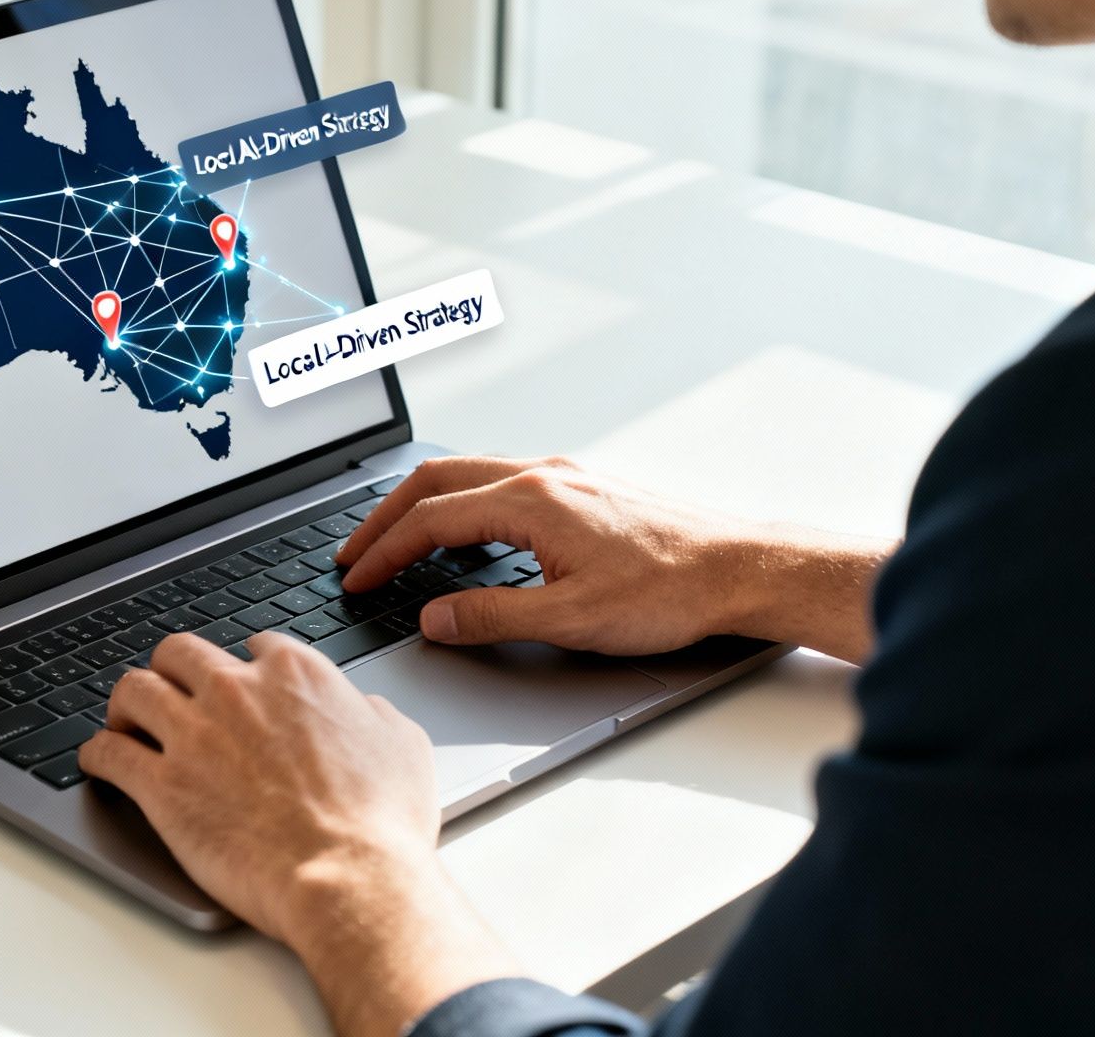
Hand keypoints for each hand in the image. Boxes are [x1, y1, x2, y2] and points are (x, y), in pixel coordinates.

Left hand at [79, 632, 522, 1036]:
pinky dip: (97, 755)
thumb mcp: (402, 745)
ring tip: (124, 722)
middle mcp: (238, 690)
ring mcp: (194, 734)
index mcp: (296, 674)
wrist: (349, 878)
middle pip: (180, 653)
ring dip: (125, 704)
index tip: (238, 682)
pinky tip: (99, 762)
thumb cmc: (381, 823)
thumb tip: (361, 709)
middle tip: (171, 693)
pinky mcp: (161, 785)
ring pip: (133, 689)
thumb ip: (372, 714)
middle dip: (172, 671)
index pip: (254, 644)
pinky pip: (107, 752)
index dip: (243, 665)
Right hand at [338, 456, 889, 662]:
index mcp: (532, 500)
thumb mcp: (572, 620)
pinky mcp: (583, 488)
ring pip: (468, 474)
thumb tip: (434, 618)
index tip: (356, 578)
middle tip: (354, 552)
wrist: (741, 569)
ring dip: (422, 505)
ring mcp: (565, 476)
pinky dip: (460, 503)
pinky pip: (499, 482)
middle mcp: (543, 475)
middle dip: (386, 516)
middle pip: (438, 480)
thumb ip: (492, 617)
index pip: (432, 520)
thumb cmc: (671, 591)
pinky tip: (463, 532)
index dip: (384, 551)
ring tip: (394, 539)